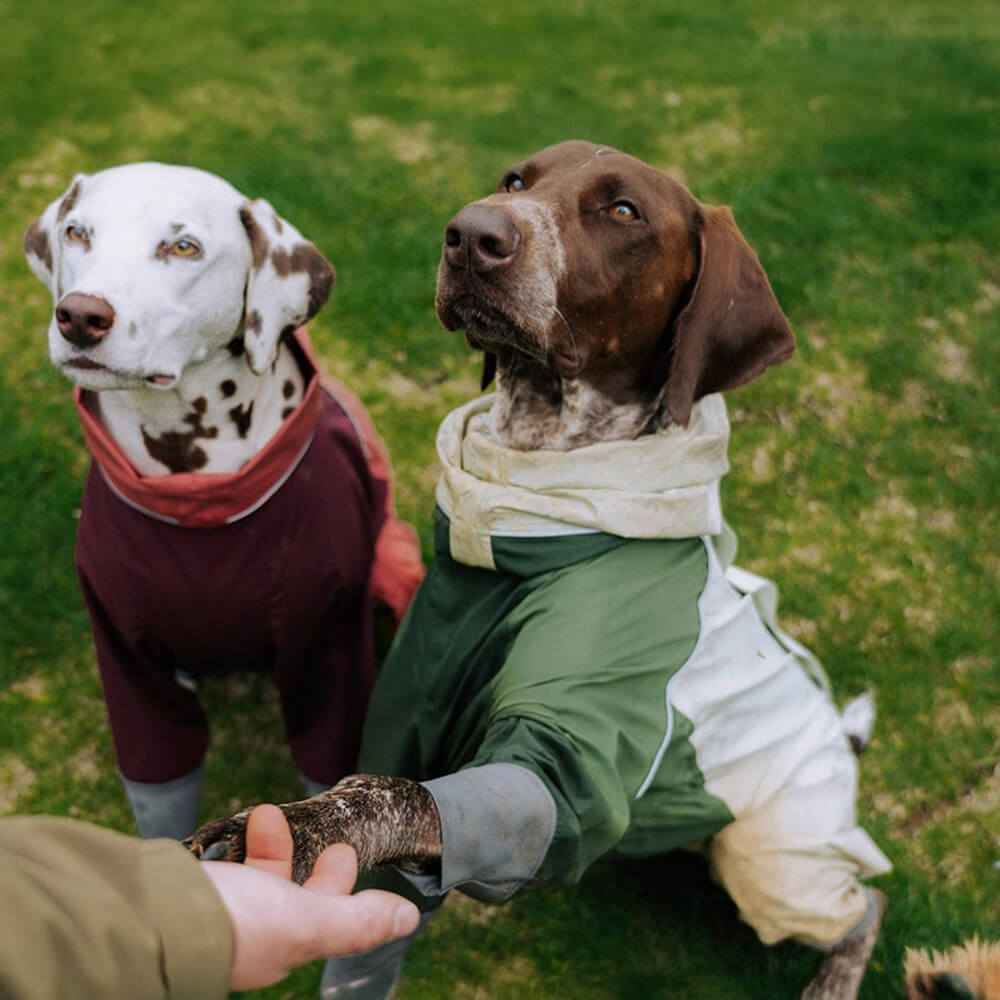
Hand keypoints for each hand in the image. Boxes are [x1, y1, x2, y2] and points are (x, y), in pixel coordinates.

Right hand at [202, 804, 419, 990]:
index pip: (321, 917)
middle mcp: (250, 937)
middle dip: (302, 859)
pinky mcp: (187, 895)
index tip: (344, 850)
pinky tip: (232, 831)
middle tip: (308, 828)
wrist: (146, 920)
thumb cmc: (233, 925)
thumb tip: (409, 919)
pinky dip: (233, 847)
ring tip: (267, 814)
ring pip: (253, 880)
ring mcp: (217, 916)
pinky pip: (219, 870)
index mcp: (281, 947)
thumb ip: (356, 921)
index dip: (338, 885)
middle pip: (286, 896)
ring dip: (268, 846)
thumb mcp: (306, 922)